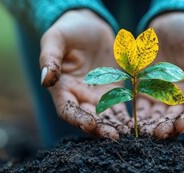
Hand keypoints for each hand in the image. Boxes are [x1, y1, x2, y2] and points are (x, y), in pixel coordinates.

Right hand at [40, 9, 130, 139]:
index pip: (67, 110)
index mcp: (62, 89)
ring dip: (115, 127)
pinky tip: (138, 124)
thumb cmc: (68, 30)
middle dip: (100, 129)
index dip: (77, 119)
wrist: (89, 24)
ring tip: (128, 134)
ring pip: (106, 118)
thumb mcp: (55, 39)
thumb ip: (50, 59)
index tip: (89, 124)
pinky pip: (120, 109)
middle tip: (114, 137)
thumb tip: (45, 79)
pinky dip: (127, 118)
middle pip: (88, 119)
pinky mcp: (114, 93)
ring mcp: (97, 97)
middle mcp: (79, 98)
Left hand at [137, 12, 183, 138]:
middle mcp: (181, 99)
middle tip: (159, 133)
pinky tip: (130, 123)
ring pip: (156, 118)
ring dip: (150, 126)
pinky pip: (139, 108)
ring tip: (144, 132)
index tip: (182, 125)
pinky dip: (135, 117)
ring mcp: (161, 97)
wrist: (171, 23)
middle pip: (175, 119)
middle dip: (167, 127)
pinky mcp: (143, 92)